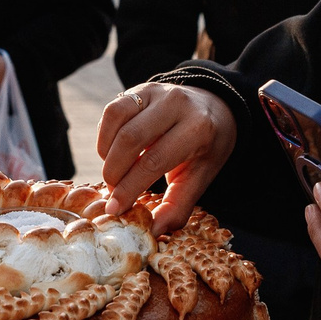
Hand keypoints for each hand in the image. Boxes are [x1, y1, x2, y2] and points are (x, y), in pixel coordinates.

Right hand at [97, 83, 235, 234]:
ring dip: (107, 153)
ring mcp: (157, 91)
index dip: (130, 187)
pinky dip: (105, 136)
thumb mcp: (200, 177)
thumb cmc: (206, 148)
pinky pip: (113, 110)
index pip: (154, 160)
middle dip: (115, 171)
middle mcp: (177, 103)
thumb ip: (178, 205)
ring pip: (117, 119)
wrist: (214, 108)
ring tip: (113, 173)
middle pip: (131, 139)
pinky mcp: (140, 88)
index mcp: (197, 128)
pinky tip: (112, 153)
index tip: (115, 209)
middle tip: (114, 193)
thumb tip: (154, 231)